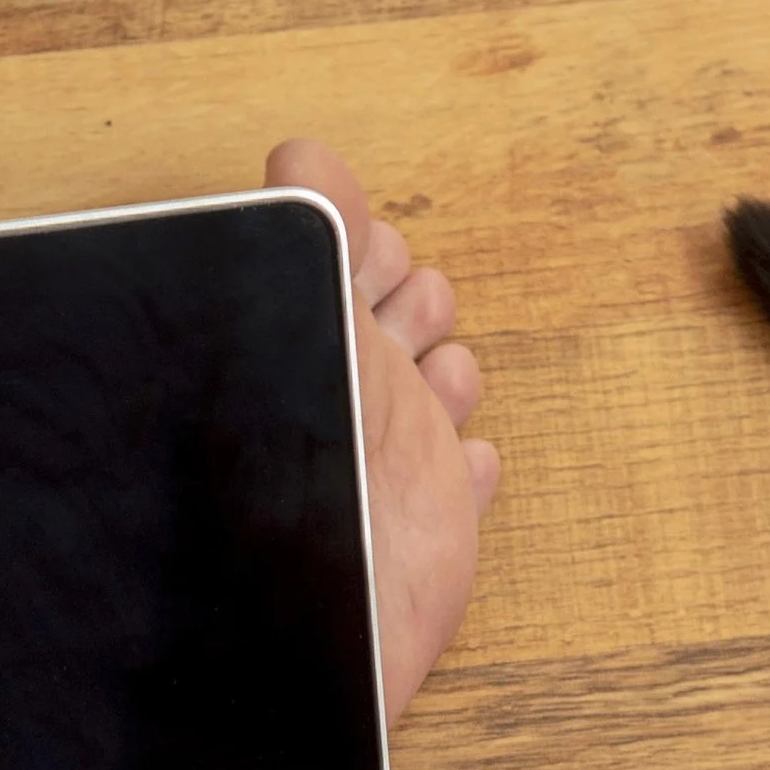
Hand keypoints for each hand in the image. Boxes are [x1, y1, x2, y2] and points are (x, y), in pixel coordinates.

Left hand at [261, 141, 497, 722]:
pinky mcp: (434, 523)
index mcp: (307, 333)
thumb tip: (310, 158)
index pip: (334, 253)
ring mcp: (394, 459)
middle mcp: (348, 393)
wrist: (326, 611)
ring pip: (435, 389)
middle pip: (391, 315)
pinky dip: (469, 464)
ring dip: (446, 367)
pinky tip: (461, 458)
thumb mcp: (303, 315)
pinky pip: (465, 481)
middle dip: (411, 297)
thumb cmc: (299, 468)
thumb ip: (310, 234)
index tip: (369, 257)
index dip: (358, 240)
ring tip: (435, 374)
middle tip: (404, 313)